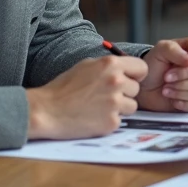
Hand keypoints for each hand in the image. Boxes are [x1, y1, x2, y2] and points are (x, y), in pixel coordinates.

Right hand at [26, 55, 145, 139]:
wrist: (46, 111)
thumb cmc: (63, 88)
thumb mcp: (87, 66)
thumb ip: (109, 66)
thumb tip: (127, 69)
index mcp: (111, 64)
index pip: (142, 68)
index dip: (135, 75)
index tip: (127, 80)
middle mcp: (116, 81)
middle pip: (136, 89)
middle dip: (124, 93)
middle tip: (103, 96)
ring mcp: (115, 103)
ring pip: (132, 106)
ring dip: (119, 108)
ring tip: (98, 107)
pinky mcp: (111, 122)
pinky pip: (120, 120)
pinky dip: (109, 120)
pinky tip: (93, 117)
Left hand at [139, 37, 187, 112]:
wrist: (144, 88)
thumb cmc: (153, 67)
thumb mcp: (158, 51)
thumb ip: (174, 49)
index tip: (171, 67)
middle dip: (185, 80)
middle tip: (166, 80)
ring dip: (182, 92)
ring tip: (166, 90)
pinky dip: (185, 104)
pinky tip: (173, 100)